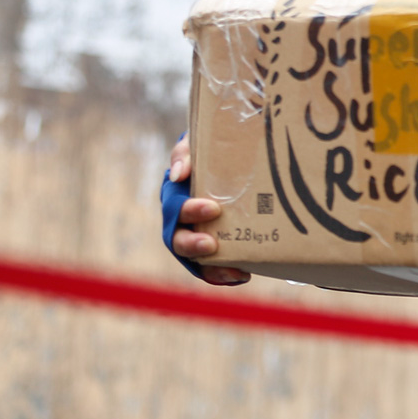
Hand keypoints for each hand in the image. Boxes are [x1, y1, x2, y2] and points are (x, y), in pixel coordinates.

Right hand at [166, 135, 249, 286]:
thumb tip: (180, 175)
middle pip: (177, 239)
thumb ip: (185, 153)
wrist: (226, 153)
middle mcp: (181, 220)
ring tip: (233, 271)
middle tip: (211, 245)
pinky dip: (223, 274)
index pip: (174, 208)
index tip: (213, 208)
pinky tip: (243, 274)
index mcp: (175, 195)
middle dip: (193, 245)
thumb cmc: (208, 149)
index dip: (190, 211)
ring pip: (194, 259)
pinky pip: (213, 268)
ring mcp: (196, 234)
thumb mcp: (196, 144)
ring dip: (211, 268)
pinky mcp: (215, 246)